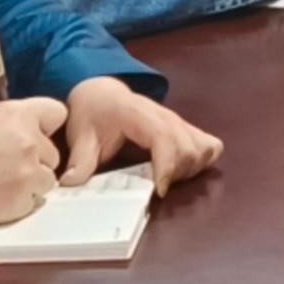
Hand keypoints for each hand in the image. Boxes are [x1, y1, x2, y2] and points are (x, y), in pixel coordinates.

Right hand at [0, 98, 67, 229]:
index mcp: (17, 113)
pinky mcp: (19, 201)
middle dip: (35, 160)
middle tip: (3, 166)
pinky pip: (31, 203)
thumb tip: (26, 128)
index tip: (36, 135)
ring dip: (28, 183)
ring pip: (46, 180)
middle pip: (53, 153)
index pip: (57, 114)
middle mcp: (29, 140)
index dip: (45, 127)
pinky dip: (16, 203)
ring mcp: (27, 172)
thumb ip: (9, 122)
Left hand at [57, 75, 224, 194]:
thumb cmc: (93, 114)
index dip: (166, 165)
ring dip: (190, 170)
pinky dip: (202, 161)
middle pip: (189, 147)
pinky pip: (210, 145)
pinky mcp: (186, 128)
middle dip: (177, 174)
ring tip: (166, 180)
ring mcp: (179, 121)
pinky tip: (183, 171)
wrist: (102, 93)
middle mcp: (165, 116)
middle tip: (154, 188)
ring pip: (202, 148)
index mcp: (139, 115)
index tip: (159, 189)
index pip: (164, 137)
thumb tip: (72, 184)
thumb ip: (80, 160)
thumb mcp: (81, 136)